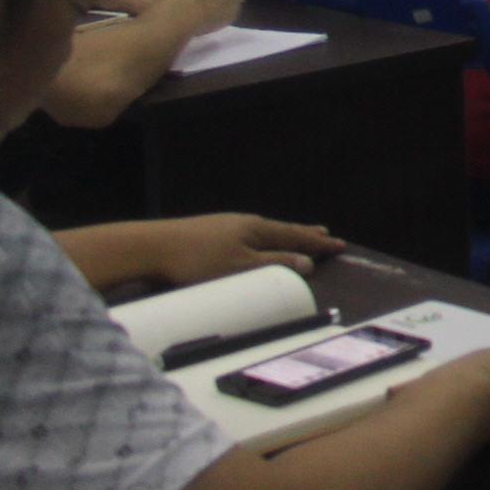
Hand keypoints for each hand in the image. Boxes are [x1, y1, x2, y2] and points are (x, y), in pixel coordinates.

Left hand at [152, 213, 345, 285]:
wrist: (150, 247)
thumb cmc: (196, 260)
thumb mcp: (240, 267)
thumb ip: (274, 264)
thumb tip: (306, 263)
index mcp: (255, 229)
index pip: (294, 235)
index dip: (317, 242)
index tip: (339, 244)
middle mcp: (243, 222)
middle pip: (280, 229)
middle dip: (303, 233)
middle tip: (323, 232)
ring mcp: (224, 226)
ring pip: (262, 231)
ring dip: (282, 235)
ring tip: (293, 236)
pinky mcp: (207, 233)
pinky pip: (246, 234)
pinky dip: (261, 239)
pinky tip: (252, 243)